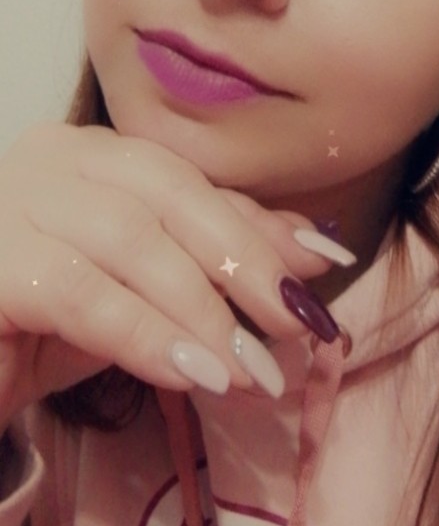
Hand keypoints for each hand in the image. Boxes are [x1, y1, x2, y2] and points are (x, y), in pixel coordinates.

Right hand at [0, 121, 345, 424]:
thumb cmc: (46, 326)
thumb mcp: (144, 289)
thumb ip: (218, 256)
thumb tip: (315, 251)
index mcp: (89, 152)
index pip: (186, 179)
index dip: (257, 224)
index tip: (321, 272)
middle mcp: (49, 157)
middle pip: (164, 194)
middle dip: (239, 260)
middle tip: (291, 325)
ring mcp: (13, 201)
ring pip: (129, 240)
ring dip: (200, 309)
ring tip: (247, 369)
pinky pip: (83, 293)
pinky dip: (147, 334)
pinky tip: (192, 373)